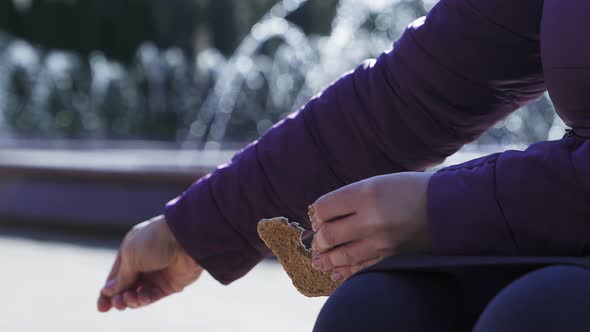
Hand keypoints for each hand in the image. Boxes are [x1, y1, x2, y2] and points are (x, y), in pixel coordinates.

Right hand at [97, 215, 202, 311]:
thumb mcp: (131, 256)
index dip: (106, 293)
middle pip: (125, 288)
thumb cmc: (155, 241)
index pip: (114, 277)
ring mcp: (156, 275)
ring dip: (130, 300)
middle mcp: (142, 264)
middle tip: (117, 304)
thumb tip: (107, 291)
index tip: (101, 307)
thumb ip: (120, 277)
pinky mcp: (169, 285)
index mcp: (130, 252)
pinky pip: (152, 296)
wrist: (185, 240)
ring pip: (137, 294)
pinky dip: (144, 299)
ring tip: (129, 298)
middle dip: (118, 299)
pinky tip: (141, 297)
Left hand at [309, 172, 431, 280]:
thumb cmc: (410, 190)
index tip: (319, 218)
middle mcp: (371, 218)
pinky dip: (345, 272)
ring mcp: (381, 241)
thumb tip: (323, 216)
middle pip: (328, 234)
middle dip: (319, 239)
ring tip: (320, 259)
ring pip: (341, 255)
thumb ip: (351, 198)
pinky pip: (361, 269)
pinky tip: (335, 273)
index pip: (324, 208)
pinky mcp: (392, 258)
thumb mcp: (378, 183)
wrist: (449, 206)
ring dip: (327, 258)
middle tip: (318, 240)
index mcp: (366, 193)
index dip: (317, 214)